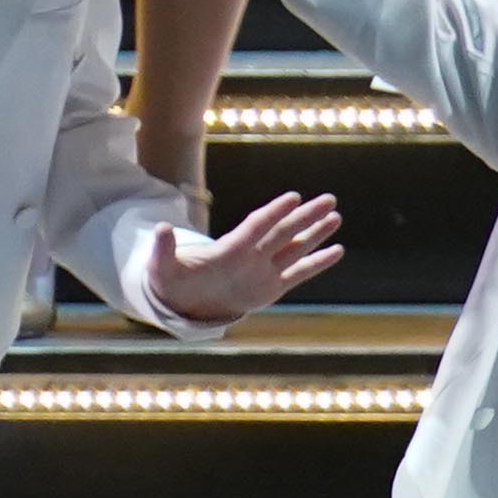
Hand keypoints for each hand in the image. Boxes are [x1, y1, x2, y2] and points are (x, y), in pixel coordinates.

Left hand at [144, 193, 341, 326]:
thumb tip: (160, 228)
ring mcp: (264, 271)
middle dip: (306, 216)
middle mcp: (252, 256)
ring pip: (295, 247)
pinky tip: (337, 250)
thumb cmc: (172, 280)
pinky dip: (318, 263)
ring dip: (315, 232)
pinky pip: (299, 273)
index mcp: (230, 250)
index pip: (258, 227)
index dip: (275, 213)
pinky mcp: (272, 287)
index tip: (293, 197)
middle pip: (284, 232)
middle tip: (328, 199)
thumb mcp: (162, 266)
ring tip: (335, 216)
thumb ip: (164, 248)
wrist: (185, 300)